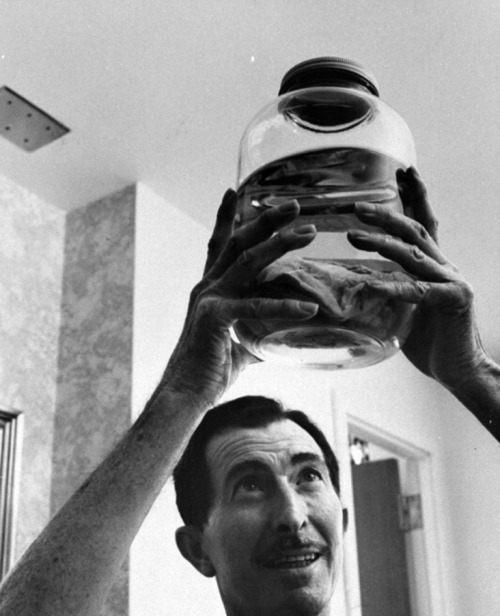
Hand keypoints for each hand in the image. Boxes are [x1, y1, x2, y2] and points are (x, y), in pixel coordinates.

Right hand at [164, 190, 317, 403]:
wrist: (185, 394)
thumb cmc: (208, 371)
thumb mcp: (238, 345)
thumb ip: (257, 332)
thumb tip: (281, 335)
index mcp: (209, 289)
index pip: (219, 245)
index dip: (226, 217)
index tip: (234, 191)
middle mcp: (206, 287)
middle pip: (238, 242)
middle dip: (265, 220)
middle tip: (294, 205)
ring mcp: (209, 299)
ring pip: (248, 261)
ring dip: (280, 243)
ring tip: (308, 233)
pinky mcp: (215, 317)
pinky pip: (256, 306)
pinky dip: (285, 306)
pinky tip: (310, 308)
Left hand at [346, 168, 488, 390]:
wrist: (459, 371)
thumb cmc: (430, 344)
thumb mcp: (404, 312)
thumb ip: (389, 293)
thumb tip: (359, 285)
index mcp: (435, 267)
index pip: (423, 225)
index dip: (414, 197)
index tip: (402, 173)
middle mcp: (446, 268)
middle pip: (416, 230)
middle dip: (387, 214)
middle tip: (358, 205)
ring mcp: (452, 282)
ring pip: (414, 254)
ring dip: (383, 242)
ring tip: (354, 235)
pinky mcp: (453, 301)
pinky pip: (417, 290)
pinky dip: (392, 286)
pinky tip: (370, 283)